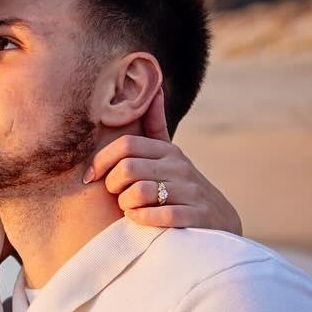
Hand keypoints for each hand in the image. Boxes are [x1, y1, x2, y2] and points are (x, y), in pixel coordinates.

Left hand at [84, 89, 242, 235]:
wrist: (220, 222)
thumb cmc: (183, 188)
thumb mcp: (170, 156)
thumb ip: (155, 127)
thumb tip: (153, 89)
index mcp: (168, 150)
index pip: (126, 144)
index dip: (101, 160)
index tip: (91, 177)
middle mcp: (180, 166)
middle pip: (128, 168)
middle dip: (112, 186)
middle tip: (116, 195)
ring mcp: (190, 190)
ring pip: (140, 192)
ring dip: (126, 205)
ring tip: (129, 208)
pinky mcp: (197, 215)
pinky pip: (160, 214)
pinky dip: (142, 219)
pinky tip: (140, 220)